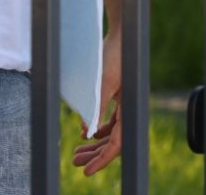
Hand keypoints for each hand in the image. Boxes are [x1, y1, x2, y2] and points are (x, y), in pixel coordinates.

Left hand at [72, 26, 123, 175]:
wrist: (121, 34)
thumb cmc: (113, 57)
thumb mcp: (102, 85)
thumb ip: (96, 109)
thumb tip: (86, 132)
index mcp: (129, 108)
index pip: (118, 143)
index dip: (103, 159)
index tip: (87, 171)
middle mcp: (129, 108)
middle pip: (114, 140)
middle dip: (95, 154)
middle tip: (75, 162)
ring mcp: (124, 103)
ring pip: (111, 132)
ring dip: (94, 144)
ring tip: (77, 152)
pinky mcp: (118, 95)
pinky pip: (110, 120)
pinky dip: (98, 129)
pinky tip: (86, 133)